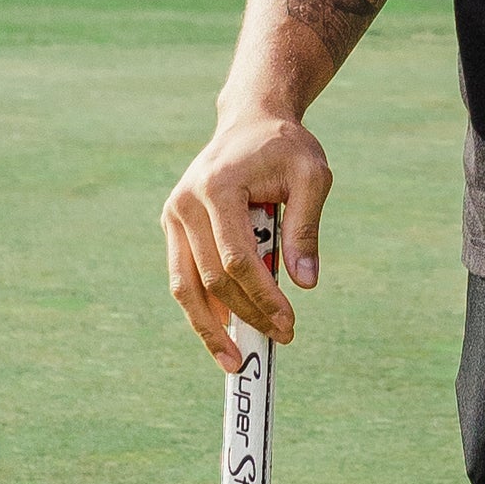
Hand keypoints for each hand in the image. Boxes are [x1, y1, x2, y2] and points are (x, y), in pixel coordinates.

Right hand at [163, 107, 330, 365]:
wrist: (251, 120)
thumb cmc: (286, 147)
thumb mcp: (312, 176)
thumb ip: (306, 228)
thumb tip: (305, 283)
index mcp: (217, 187)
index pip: (238, 259)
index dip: (263, 298)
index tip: (290, 324)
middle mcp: (185, 203)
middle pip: (212, 278)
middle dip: (247, 315)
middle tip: (282, 338)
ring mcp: (173, 216)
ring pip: (185, 285)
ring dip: (210, 328)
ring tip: (234, 363)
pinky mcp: (173, 226)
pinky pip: (183, 277)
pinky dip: (200, 309)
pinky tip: (222, 335)